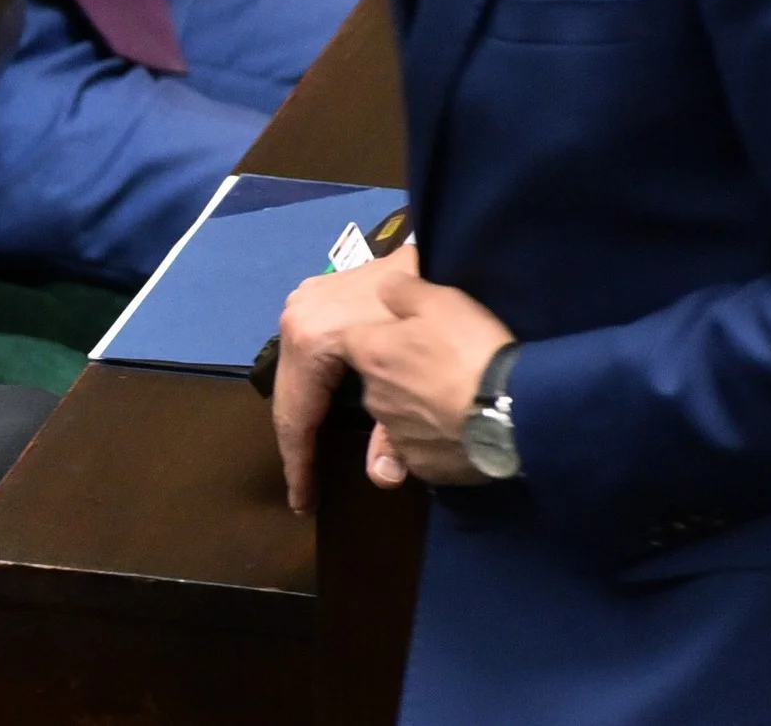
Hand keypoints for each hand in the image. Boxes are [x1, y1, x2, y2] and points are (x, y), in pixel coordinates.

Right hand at [272, 243, 421, 512]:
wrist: (476, 267)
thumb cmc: (447, 343)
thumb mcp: (414, 396)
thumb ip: (391, 439)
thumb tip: (380, 475)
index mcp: (311, 338)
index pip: (296, 414)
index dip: (299, 464)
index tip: (302, 503)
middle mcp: (303, 309)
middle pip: (294, 384)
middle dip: (299, 431)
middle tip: (304, 481)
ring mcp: (319, 290)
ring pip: (304, 359)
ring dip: (310, 399)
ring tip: (313, 444)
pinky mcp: (340, 283)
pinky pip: (320, 336)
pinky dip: (324, 371)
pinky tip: (332, 394)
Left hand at [342, 275, 516, 489]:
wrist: (511, 412)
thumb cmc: (471, 349)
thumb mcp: (441, 300)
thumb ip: (403, 290)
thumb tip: (382, 287)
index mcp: (370, 353)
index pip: (350, 338)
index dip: (376, 333)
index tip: (403, 333)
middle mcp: (373, 396)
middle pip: (374, 377)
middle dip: (395, 371)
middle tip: (436, 364)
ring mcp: (396, 434)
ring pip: (395, 413)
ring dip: (413, 405)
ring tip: (452, 397)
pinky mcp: (421, 465)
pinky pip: (418, 445)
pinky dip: (432, 437)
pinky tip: (458, 427)